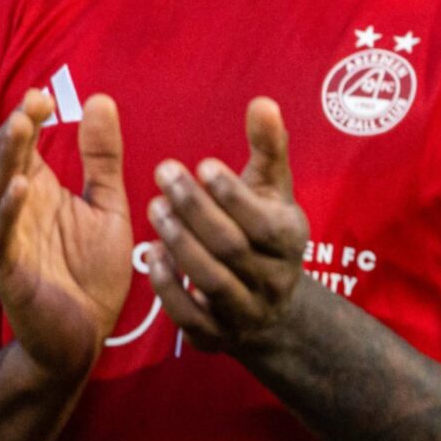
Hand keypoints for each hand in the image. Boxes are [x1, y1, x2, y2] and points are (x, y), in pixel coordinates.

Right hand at [0, 90, 132, 384]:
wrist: (86, 335)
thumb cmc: (92, 270)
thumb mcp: (107, 205)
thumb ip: (103, 159)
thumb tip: (100, 99)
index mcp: (41, 192)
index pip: (27, 146)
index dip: (31, 119)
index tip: (45, 93)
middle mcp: (19, 210)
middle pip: (9, 162)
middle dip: (17, 131)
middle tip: (31, 102)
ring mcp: (10, 239)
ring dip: (7, 161)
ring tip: (18, 128)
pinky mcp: (10, 269)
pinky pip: (3, 236)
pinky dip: (8, 211)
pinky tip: (21, 187)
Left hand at [145, 98, 311, 355]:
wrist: (272, 310)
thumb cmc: (266, 231)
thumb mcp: (273, 191)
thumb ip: (268, 148)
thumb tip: (263, 102)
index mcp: (291, 240)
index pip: (262, 220)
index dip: (232, 194)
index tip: (200, 163)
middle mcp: (273, 279)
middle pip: (232, 247)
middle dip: (196, 209)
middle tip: (164, 173)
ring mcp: (245, 312)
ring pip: (210, 280)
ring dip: (179, 242)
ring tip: (153, 208)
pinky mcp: (216, 337)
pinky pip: (189, 316)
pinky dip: (168, 287)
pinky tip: (150, 257)